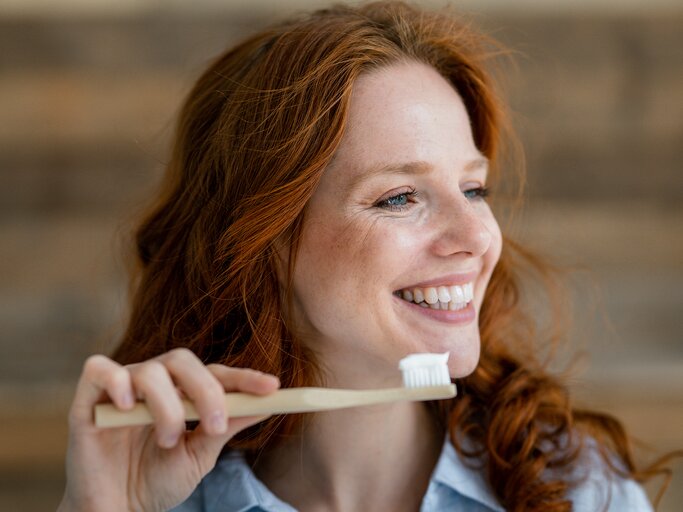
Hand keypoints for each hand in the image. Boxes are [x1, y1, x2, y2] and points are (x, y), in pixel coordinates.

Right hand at [57, 348, 279, 511]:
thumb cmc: (156, 483)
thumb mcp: (200, 456)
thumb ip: (227, 426)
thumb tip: (268, 402)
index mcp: (181, 393)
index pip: (215, 374)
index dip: (244, 378)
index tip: (273, 388)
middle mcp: (153, 384)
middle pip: (182, 361)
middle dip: (206, 389)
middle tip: (216, 425)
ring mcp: (120, 390)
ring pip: (149, 371)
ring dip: (166, 406)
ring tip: (168, 441)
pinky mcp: (88, 401)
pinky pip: (98, 370)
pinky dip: (116, 381)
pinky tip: (128, 406)